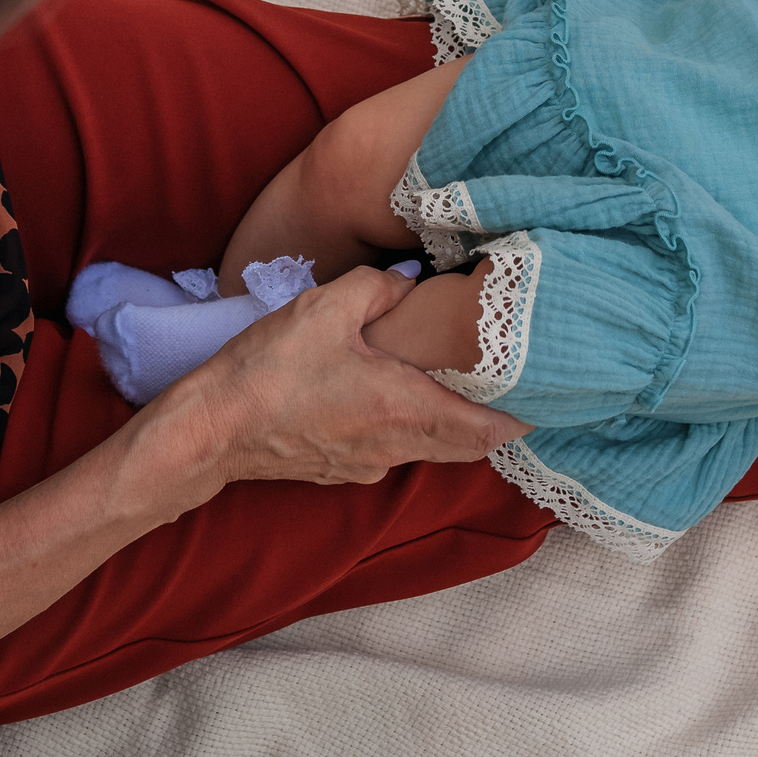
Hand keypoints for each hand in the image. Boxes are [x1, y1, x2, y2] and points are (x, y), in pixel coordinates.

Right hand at [152, 265, 529, 489]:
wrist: (210, 430)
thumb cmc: (268, 370)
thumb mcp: (326, 307)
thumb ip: (381, 288)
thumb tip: (410, 286)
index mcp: (406, 409)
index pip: (491, 428)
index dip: (524, 414)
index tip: (547, 391)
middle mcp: (397, 447)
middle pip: (469, 445)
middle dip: (494, 417)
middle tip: (510, 382)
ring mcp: (369, 466)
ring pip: (432, 449)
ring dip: (451, 423)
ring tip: (459, 384)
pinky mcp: (342, 470)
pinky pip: (395, 451)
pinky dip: (412, 428)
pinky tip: (395, 396)